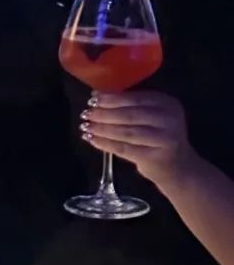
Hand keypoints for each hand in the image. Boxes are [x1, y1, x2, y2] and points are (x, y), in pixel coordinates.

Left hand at [80, 91, 196, 188]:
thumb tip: (97, 96)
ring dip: (102, 128)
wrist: (178, 167)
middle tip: (86, 113)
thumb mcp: (152, 116)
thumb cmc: (158, 137)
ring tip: (85, 126)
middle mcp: (168, 119)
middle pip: (129, 115)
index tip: (93, 99)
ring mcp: (163, 139)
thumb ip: (130, 105)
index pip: (135, 98)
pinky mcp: (154, 157)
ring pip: (126, 132)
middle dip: (104, 113)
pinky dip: (105, 143)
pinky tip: (92, 139)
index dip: (111, 98)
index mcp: (167, 103)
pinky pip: (124, 148)